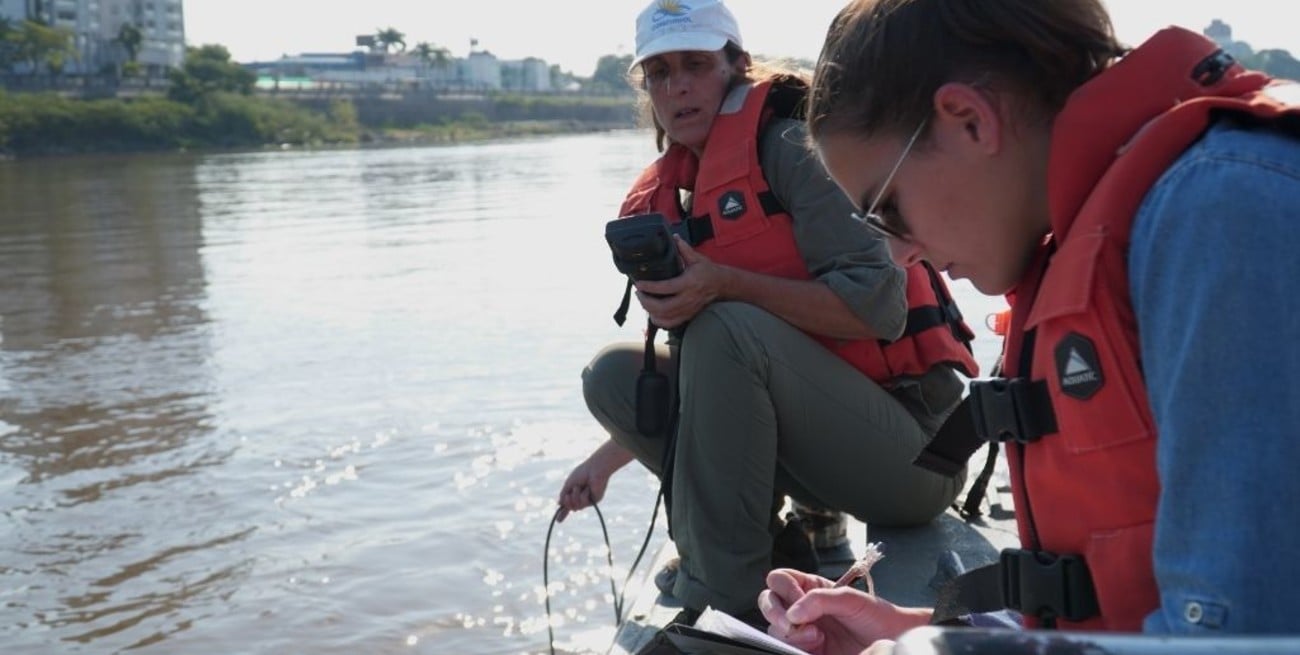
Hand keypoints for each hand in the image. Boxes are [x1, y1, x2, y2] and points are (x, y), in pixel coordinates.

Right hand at [555, 456, 611, 522]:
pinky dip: (583, 495)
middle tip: (568, 495)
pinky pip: (584, 503)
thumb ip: (563, 494)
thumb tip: (559, 504)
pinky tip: (588, 488)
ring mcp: (588, 500)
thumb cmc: (582, 473)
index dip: (563, 513)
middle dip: (568, 502)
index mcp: (574, 492)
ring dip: (575, 496)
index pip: (568, 504)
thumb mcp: (568, 484)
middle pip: (571, 507)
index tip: (558, 521)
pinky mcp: (595, 501)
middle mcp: (581, 497)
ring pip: (577, 507)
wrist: (594, 469)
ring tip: (579, 487)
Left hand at [634, 236, 726, 329]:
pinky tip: (652, 314)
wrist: (723, 285)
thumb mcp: (698, 258)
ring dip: (650, 311)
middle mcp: (688, 298)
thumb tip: (674, 238)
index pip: (665, 288)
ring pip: (665, 317)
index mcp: (689, 283)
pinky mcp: (688, 315)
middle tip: (639, 293)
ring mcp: (688, 309)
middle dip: (646, 302)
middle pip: (662, 307)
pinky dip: (660, 321)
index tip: (639, 284)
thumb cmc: (709, 272)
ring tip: (643, 301)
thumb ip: (684, 249)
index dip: (650, 287)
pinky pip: (671, 323)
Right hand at [760, 569, 927, 654]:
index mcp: (810, 588)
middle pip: (769, 602)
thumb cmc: (876, 616)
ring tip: (817, 637)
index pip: (779, 580)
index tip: (798, 601)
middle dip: (776, 613)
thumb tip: (793, 612)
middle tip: (792, 623)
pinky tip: (815, 647)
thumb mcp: (850, 599)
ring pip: (774, 628)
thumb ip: (820, 599)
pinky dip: (794, 648)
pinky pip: (786, 647)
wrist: (891, 640)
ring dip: (790, 633)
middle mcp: (803, 608)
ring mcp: (803, 630)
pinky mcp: (807, 650)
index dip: (784, 589)